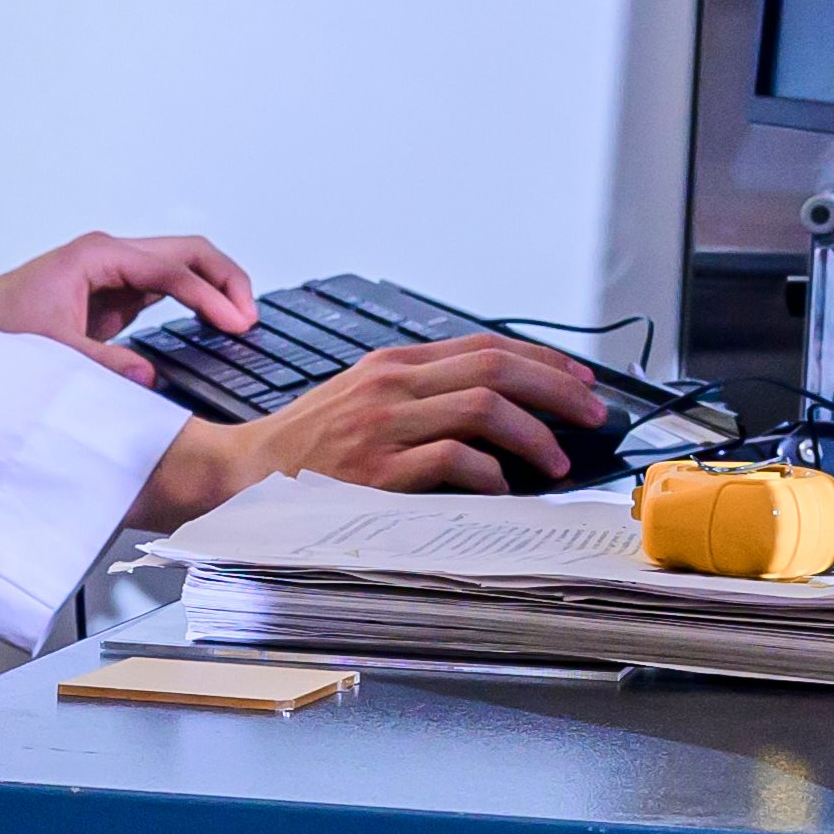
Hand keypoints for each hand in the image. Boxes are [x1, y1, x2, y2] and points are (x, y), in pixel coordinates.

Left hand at [0, 231, 254, 383]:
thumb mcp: (49, 349)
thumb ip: (99, 362)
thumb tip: (148, 378)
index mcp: (98, 255)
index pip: (172, 271)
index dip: (210, 297)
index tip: (238, 326)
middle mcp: (111, 254)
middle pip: (188, 252)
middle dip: (225, 280)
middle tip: (250, 319)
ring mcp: (115, 270)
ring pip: (183, 266)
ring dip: (215, 288)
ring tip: (242, 323)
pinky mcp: (115, 293)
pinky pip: (167, 288)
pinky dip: (195, 301)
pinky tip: (213, 325)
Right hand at [127, 337, 608, 526]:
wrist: (242, 475)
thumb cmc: (305, 447)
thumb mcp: (360, 399)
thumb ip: (419, 394)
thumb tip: (496, 408)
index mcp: (393, 365)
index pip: (486, 346)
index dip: (544, 363)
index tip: (580, 383)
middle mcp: (392, 385)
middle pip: (497, 368)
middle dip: (558, 391)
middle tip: (591, 417)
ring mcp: (385, 425)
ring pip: (485, 408)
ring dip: (534, 436)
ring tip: (555, 462)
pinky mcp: (378, 469)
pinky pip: (454, 459)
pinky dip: (490, 473)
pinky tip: (502, 487)